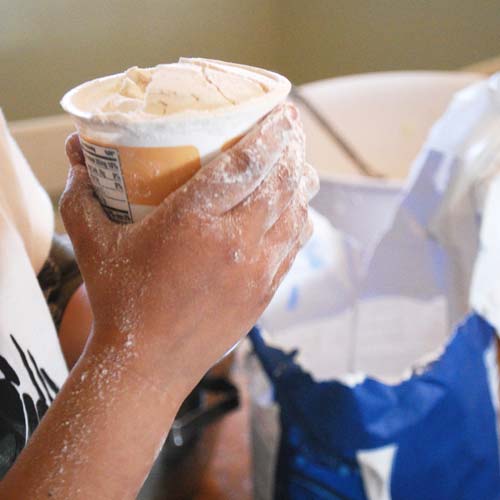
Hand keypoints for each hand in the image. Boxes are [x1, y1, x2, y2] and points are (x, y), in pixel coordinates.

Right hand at [61, 103, 318, 392]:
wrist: (147, 365)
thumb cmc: (120, 303)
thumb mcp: (94, 244)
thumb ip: (83, 195)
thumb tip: (77, 155)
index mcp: (195, 223)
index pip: (246, 163)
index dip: (272, 132)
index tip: (284, 111)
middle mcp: (236, 243)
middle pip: (281, 182)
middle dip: (292, 149)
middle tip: (292, 129)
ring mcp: (257, 270)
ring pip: (295, 212)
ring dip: (299, 183)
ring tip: (296, 163)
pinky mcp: (266, 292)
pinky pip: (295, 244)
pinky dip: (298, 218)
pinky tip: (292, 208)